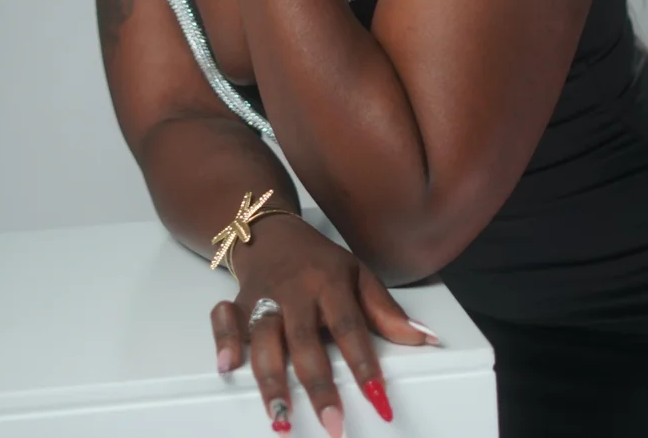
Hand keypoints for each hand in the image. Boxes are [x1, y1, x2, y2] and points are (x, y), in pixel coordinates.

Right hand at [211, 214, 439, 434]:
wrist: (272, 230)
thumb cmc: (319, 261)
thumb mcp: (358, 275)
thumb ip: (387, 311)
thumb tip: (425, 340)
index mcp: (331, 283)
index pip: (351, 327)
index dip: (365, 364)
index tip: (378, 400)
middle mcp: (297, 291)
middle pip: (306, 340)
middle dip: (319, 385)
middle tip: (332, 425)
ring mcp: (265, 296)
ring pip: (264, 337)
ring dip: (271, 378)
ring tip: (280, 417)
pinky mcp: (238, 302)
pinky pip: (223, 318)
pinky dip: (222, 340)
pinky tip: (227, 367)